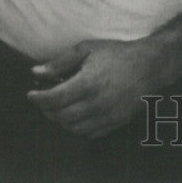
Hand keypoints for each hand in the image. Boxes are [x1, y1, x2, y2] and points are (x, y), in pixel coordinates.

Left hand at [27, 39, 158, 138]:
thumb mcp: (87, 49)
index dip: (38, 99)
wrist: (150, 65)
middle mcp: (96, 104)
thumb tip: (36, 72)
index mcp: (87, 83)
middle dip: (47, 110)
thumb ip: (61, 62)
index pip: (53, 100)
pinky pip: (89, 133)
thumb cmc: (117, 54)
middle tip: (44, 100)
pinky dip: (77, 127)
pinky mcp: (115, 123)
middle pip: (60, 117)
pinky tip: (77, 114)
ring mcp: (107, 116)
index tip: (31, 94)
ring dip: (61, 120)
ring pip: (73, 128)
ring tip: (59, 107)